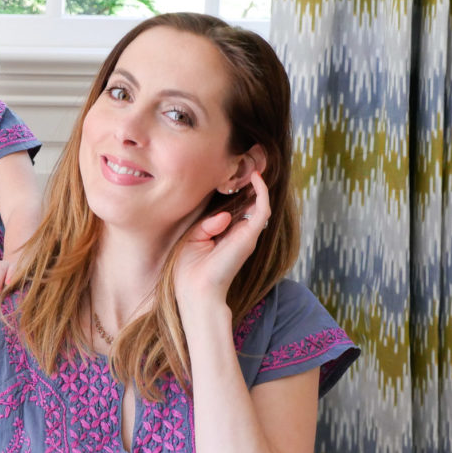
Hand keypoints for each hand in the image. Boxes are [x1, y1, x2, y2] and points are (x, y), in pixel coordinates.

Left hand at [173, 171, 270, 305]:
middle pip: (250, 204)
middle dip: (251, 185)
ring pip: (260, 204)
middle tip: (250, 162)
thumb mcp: (193, 239)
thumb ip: (208, 224)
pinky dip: (261, 192)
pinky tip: (255, 177)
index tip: (231, 174)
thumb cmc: (189, 270)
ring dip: (259, 185)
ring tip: (255, 164)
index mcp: (224, 236)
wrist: (195, 290)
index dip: (235, 192)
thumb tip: (224, 214)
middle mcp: (239, 235)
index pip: (235, 210)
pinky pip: (262, 209)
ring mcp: (247, 235)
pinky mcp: (250, 236)